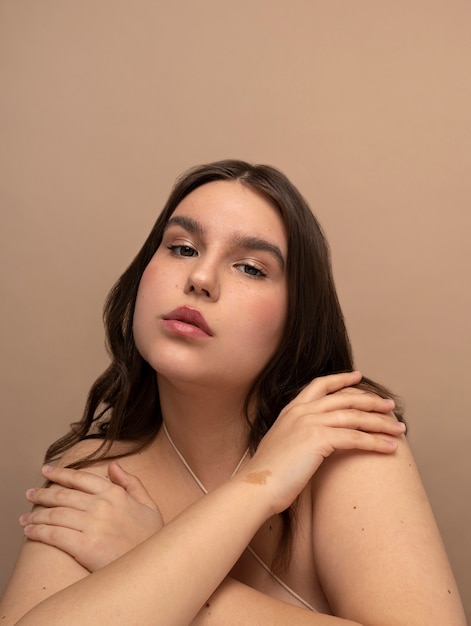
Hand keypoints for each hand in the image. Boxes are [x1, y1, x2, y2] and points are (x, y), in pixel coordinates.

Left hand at [20, 461, 163, 570]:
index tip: (46, 471)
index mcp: (115, 493)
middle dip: (42, 494)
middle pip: (63, 495)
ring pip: (55, 514)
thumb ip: (131, 482)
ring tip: (25, 517)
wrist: (153, 567)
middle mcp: (101, 505)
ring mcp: (92, 525)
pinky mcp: (84, 546)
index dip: (60, 473)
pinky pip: (54, 535)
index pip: (80, 478)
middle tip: (30, 494)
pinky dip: (38, 531)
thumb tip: (113, 466)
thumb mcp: (148, 504)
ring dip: (36, 514)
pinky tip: (30, 531)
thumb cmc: (151, 537)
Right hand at [238, 371, 405, 514]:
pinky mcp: (318, 439)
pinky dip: (376, 442)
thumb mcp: (281, 445)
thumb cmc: (268, 475)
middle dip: (371, 401)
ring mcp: (309, 423)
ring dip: (381, 423)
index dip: (341, 379)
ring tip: (399, 429)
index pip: (320, 385)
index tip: (358, 377)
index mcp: (291, 410)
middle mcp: (301, 411)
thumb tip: (311, 441)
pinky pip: (355, 437)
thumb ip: (296, 436)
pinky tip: (390, 448)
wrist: (256, 487)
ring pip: (355, 417)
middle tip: (391, 406)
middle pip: (345, 398)